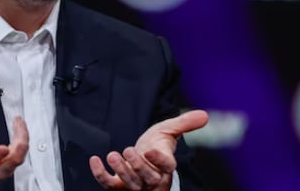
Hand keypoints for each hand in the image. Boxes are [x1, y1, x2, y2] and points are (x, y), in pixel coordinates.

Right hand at [0, 97, 28, 190]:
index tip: (4, 148)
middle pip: (3, 168)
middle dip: (17, 149)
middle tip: (20, 126)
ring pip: (11, 167)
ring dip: (21, 148)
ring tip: (21, 127)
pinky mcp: (0, 173)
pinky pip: (14, 164)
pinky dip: (21, 150)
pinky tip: (21, 136)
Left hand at [89, 109, 207, 189]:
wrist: (142, 153)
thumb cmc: (157, 143)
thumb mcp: (170, 130)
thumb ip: (185, 123)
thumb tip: (204, 115)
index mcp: (166, 166)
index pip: (167, 167)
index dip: (159, 160)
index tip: (150, 150)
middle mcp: (153, 179)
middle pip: (148, 179)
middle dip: (137, 166)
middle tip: (128, 150)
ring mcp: (136, 184)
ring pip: (131, 184)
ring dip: (121, 171)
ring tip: (113, 155)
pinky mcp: (119, 185)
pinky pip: (109, 184)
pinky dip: (100, 174)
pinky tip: (95, 160)